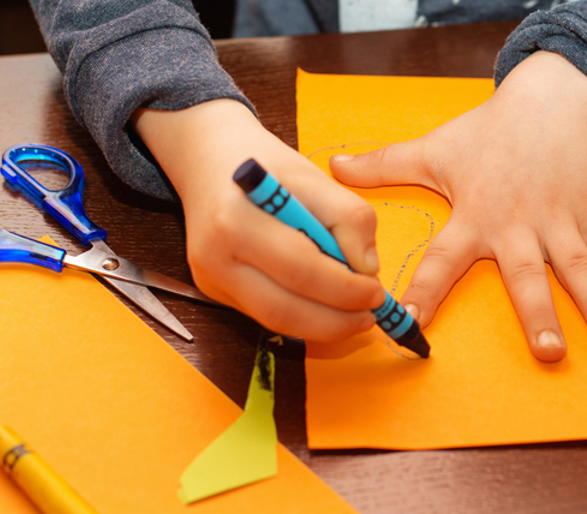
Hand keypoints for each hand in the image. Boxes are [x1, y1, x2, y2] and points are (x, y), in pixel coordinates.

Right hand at [133, 99, 386, 340]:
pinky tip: (327, 307)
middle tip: (371, 313)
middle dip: (336, 320)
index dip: (346, 290)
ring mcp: (210, 278)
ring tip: (355, 316)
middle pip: (283, 309)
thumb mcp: (313, 176)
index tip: (378, 291)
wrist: (208, 156)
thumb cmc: (264, 163)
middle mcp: (214, 256)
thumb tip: (367, 267)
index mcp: (236, 221)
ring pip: (273, 321)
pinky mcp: (214, 290)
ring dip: (322, 326)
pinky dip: (302, 316)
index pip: (300, 269)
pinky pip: (264, 315)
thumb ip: (348, 216)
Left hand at [330, 51, 586, 361]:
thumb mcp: (433, 149)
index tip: (411, 329)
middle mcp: (518, 225)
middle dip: (538, 316)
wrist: (544, 98)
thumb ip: (384, 164)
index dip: (424, 294)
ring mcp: (561, 218)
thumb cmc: (485, 133)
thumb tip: (333, 164)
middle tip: (549, 354)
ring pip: (580, 267)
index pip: (441, 261)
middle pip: (527, 277)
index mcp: (474, 217)